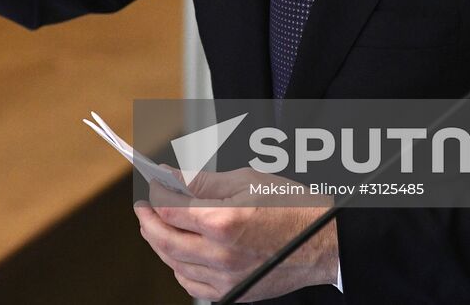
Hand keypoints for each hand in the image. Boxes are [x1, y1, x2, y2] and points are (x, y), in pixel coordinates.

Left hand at [135, 168, 337, 301]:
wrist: (324, 242)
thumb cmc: (292, 208)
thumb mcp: (246, 180)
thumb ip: (202, 182)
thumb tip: (171, 177)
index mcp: (222, 222)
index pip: (168, 210)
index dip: (155, 196)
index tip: (153, 186)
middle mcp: (220, 255)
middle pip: (164, 240)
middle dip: (148, 221)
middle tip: (144, 208)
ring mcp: (226, 279)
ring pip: (174, 265)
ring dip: (161, 244)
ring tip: (160, 227)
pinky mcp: (233, 293)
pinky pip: (192, 286)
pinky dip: (179, 269)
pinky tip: (180, 253)